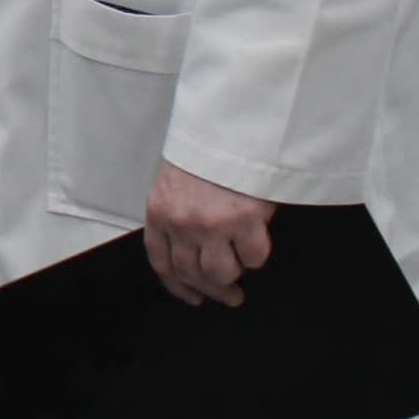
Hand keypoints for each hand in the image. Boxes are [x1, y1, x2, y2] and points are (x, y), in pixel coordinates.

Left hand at [143, 160, 277, 306]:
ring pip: (220, 273)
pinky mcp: (244, 221)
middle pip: (191, 273)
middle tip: (229, 294)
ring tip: (242, 270)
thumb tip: (192, 246)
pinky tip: (258, 243)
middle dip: (211, 289)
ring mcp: (212, 224)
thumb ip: (178, 211)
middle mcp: (181, 222)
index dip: (177, 286)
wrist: (231, 123)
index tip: (192, 296)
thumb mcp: (177, 178)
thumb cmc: (207, 147)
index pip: (162, 261)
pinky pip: (252, 257)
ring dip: (232, 276)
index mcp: (160, 210)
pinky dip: (256, 255)